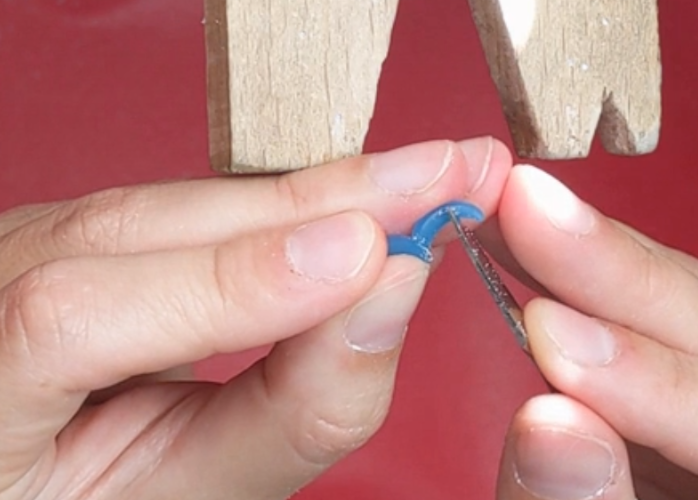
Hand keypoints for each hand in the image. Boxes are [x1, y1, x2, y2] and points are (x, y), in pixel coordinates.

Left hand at [0, 138, 511, 498]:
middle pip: (152, 222)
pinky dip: (290, 203)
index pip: (74, 317)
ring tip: (429, 178)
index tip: (369, 255)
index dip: (231, 281)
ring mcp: (37, 241)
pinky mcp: (91, 228)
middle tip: (454, 174)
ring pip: (190, 198)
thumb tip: (381, 297)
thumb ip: (276, 417)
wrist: (22, 456)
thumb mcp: (173, 496)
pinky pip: (199, 205)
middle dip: (326, 197)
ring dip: (324, 190)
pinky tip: (358, 193)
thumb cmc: (80, 494)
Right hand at [484, 165, 697, 499]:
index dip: (661, 385)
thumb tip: (547, 419)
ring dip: (598, 261)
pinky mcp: (697, 387)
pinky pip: (657, 320)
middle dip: (621, 275)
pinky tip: (530, 250)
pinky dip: (588, 282)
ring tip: (517, 214)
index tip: (547, 334)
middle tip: (524, 206)